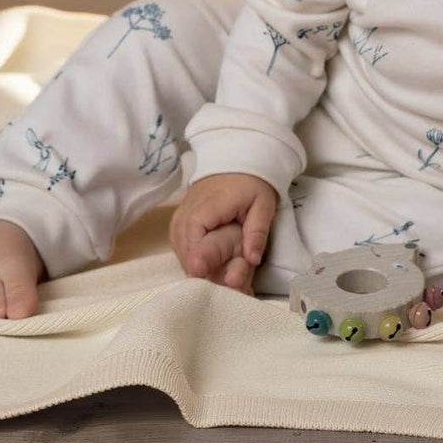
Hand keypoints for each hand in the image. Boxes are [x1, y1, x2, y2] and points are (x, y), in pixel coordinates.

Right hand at [168, 171, 277, 294]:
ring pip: (179, 250)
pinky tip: (205, 263)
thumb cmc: (252, 182)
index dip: (203, 267)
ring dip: (195, 264)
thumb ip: (257, 232)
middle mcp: (185, 213)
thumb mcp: (263, 205)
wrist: (237, 158)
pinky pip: (179, 243)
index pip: (193, 246)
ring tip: (215, 275)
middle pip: (184, 252)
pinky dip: (191, 255)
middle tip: (221, 285)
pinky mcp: (179, 218)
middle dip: (201, 271)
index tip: (218, 283)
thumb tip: (252, 259)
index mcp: (205, 210)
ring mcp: (179, 215)